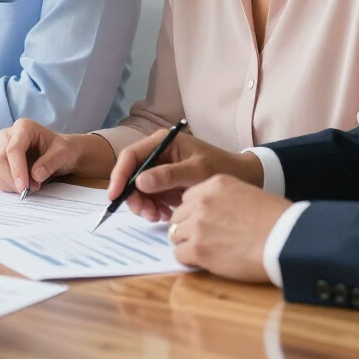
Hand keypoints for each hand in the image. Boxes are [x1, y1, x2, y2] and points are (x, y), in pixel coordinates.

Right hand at [0, 120, 103, 193]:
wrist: (58, 153)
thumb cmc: (61, 150)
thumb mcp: (63, 154)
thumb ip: (51, 162)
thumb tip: (35, 175)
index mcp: (24, 127)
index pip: (13, 149)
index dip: (17, 170)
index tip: (24, 188)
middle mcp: (8, 134)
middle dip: (13, 180)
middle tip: (31, 189)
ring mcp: (0, 147)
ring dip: (9, 184)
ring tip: (30, 186)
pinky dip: (6, 185)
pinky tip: (20, 185)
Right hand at [109, 129, 262, 221]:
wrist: (243, 177)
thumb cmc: (221, 167)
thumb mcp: (197, 171)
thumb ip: (169, 175)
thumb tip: (140, 182)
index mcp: (162, 142)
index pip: (131, 155)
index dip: (119, 175)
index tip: (115, 195)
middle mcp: (157, 154)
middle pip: (131, 174)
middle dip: (133, 196)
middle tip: (146, 213)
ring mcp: (160, 170)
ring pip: (138, 189)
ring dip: (143, 205)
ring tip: (158, 216)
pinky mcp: (165, 185)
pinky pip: (150, 197)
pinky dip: (152, 208)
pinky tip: (164, 215)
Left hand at [167, 175, 291, 281]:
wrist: (285, 239)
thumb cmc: (276, 219)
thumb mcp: (247, 194)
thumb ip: (224, 199)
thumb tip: (215, 215)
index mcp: (214, 184)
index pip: (188, 198)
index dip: (194, 213)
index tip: (205, 223)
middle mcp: (201, 201)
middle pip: (179, 216)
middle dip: (188, 227)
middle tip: (205, 239)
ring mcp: (197, 225)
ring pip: (176, 235)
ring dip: (188, 243)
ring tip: (208, 251)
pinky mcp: (198, 249)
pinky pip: (180, 254)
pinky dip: (190, 259)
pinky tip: (206, 261)